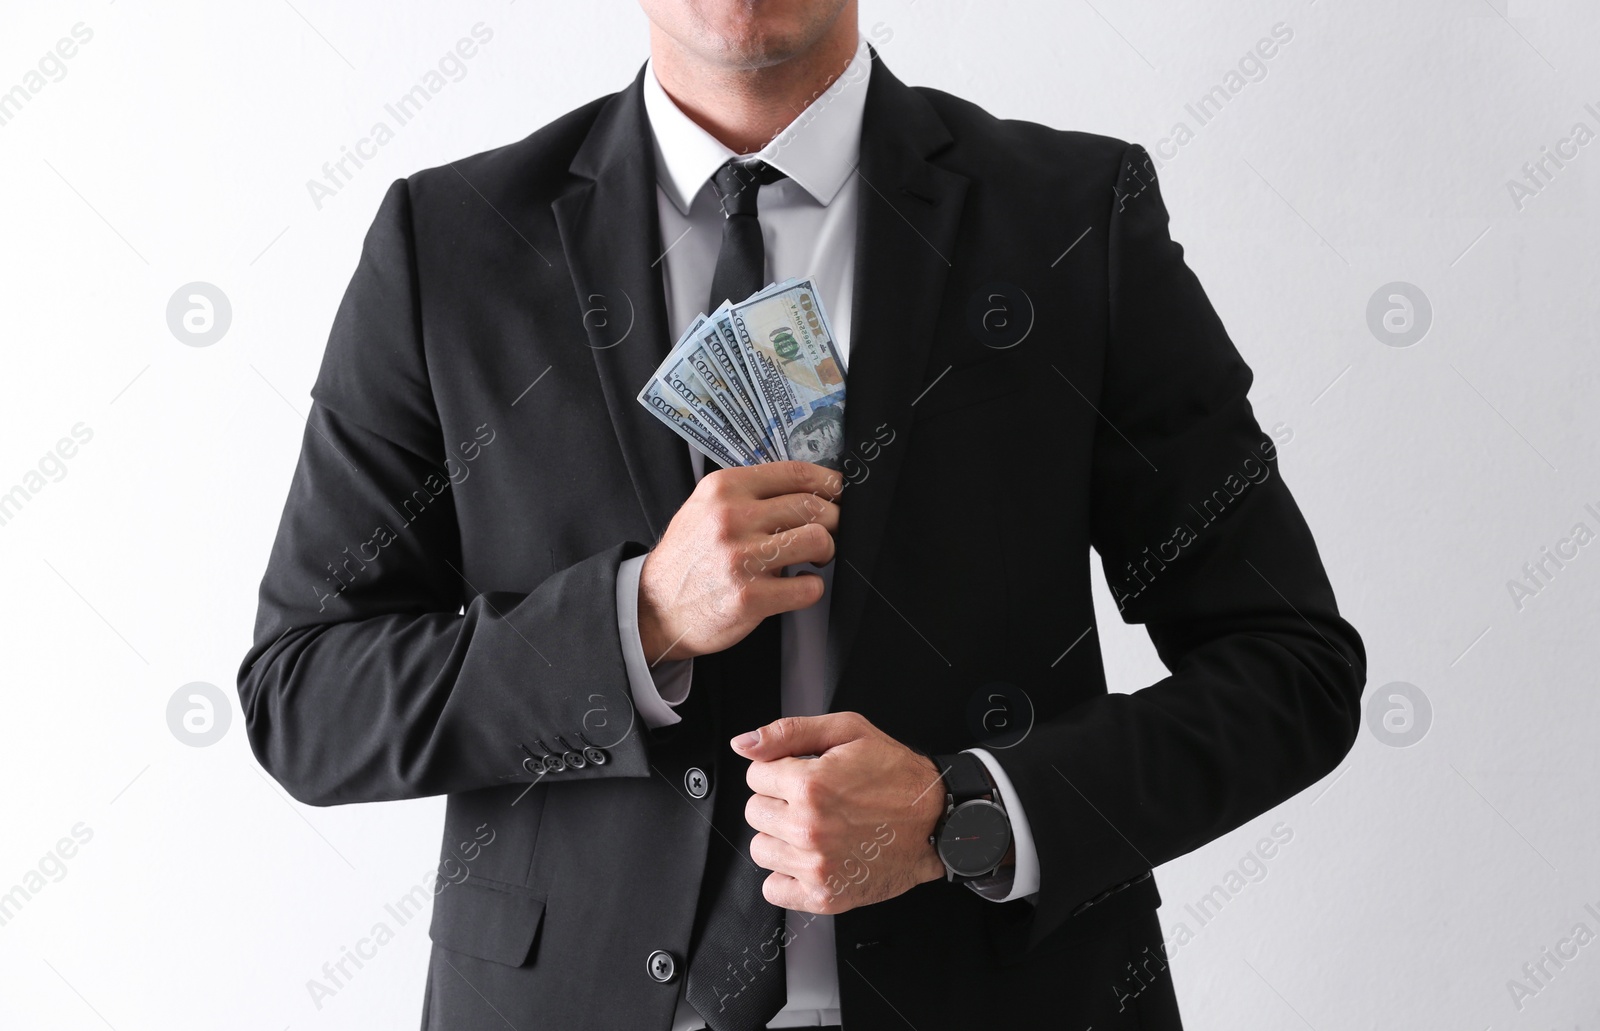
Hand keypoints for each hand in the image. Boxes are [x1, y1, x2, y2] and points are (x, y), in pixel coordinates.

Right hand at [637, 461, 842, 662]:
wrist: (654, 607)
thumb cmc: (689, 557)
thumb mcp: (706, 507)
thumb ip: (750, 493)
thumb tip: (810, 488)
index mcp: (724, 488)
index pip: (796, 473)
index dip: (831, 482)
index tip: (842, 493)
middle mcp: (731, 518)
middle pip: (813, 506)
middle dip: (834, 521)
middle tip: (830, 533)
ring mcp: (740, 558)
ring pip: (817, 540)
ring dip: (826, 551)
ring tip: (814, 559)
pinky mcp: (749, 597)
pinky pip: (808, 587)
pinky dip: (811, 587)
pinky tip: (797, 585)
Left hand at [734, 711, 947, 914]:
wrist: (937, 820)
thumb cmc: (897, 775)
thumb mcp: (848, 732)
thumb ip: (788, 732)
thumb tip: (744, 744)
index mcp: (810, 785)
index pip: (755, 776)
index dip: (779, 771)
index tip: (803, 775)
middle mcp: (809, 827)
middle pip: (754, 812)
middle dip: (779, 802)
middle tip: (813, 801)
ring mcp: (816, 865)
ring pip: (761, 849)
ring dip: (781, 838)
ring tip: (815, 828)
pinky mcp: (825, 895)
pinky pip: (773, 889)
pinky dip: (787, 876)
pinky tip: (811, 858)